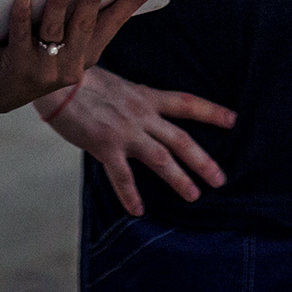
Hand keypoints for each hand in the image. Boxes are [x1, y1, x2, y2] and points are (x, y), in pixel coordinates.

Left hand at [0, 0, 159, 113]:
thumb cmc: (30, 52)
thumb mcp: (60, 41)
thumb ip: (73, 17)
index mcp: (86, 53)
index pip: (114, 22)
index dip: (133, 1)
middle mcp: (70, 63)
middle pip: (84, 25)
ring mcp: (44, 68)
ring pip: (54, 30)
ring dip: (60, 4)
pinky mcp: (18, 66)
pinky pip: (20, 36)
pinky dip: (22, 16)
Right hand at [37, 65, 235, 215]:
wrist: (58, 81)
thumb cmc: (85, 81)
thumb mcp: (120, 85)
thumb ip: (137, 101)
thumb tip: (149, 113)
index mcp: (146, 96)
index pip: (186, 103)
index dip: (211, 112)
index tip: (234, 120)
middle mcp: (141, 113)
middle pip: (180, 138)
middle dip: (202, 159)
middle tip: (221, 179)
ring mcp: (124, 130)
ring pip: (160, 157)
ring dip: (179, 178)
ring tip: (194, 195)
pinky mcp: (105, 145)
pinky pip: (122, 175)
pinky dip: (131, 194)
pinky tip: (138, 210)